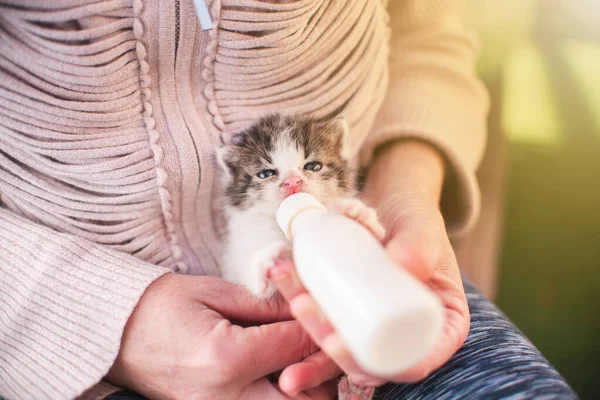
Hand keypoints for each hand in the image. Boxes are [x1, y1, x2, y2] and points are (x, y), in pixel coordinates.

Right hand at [106, 273, 341, 399]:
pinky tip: (280, 377)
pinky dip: (281, 398)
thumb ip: (265, 305)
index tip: (325, 316)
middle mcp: (225, 398)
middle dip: (321, 372)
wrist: (114, 334)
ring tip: (300, 361)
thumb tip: (305, 308)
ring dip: (305, 390)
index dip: (319, 328)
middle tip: (320, 346)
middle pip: (304, 399)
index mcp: (226, 359)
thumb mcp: (214, 293)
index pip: (296, 347)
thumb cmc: (159, 307)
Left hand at [270, 141, 469, 390]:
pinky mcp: (351, 309)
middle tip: (303, 310)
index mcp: (439, 328)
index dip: (372, 367)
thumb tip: (405, 267)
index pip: (412, 364)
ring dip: (308, 332)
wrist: (392, 202)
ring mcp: (374, 323)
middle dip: (326, 351)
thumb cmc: (415, 216)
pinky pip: (328, 318)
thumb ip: (421, 242)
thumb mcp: (424, 227)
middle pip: (367, 359)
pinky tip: (284, 284)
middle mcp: (406, 333)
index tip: (337, 345)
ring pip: (343, 343)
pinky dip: (304, 304)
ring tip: (291, 297)